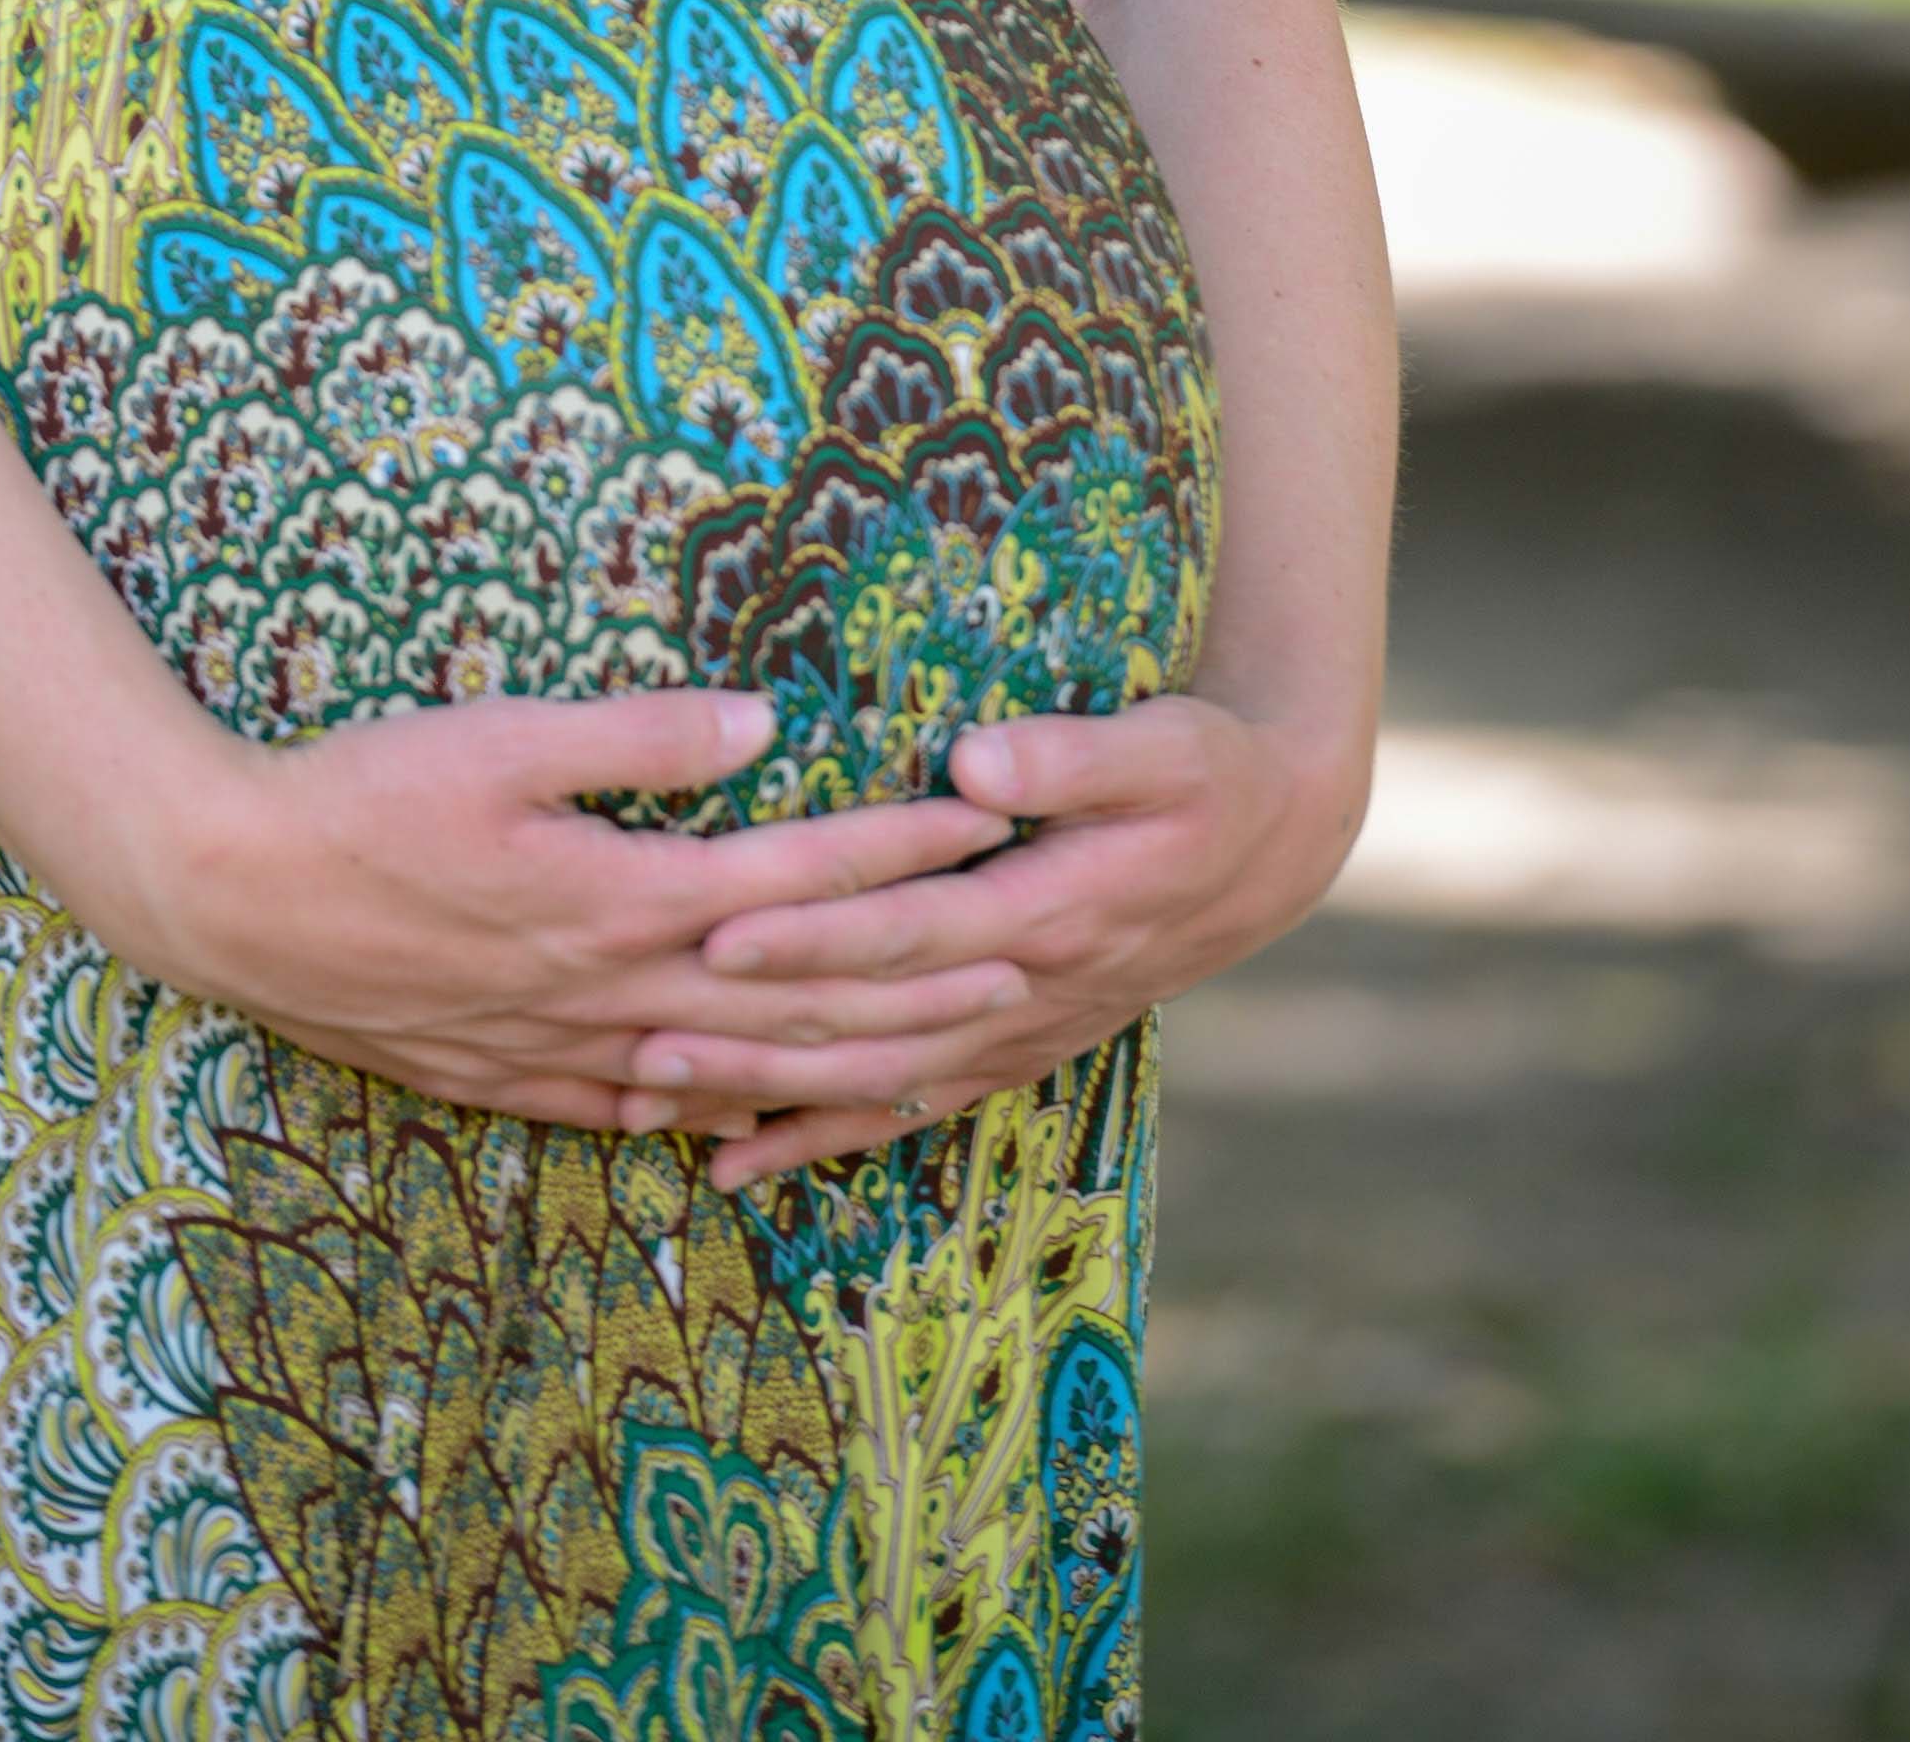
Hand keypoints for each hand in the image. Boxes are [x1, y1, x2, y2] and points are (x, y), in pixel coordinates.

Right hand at [145, 684, 1020, 1132]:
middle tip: (1030, 956)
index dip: (900, 850)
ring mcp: (566, 1049)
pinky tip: (772, 1119)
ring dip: (854, 1062)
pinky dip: (732, 1118)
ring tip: (946, 1052)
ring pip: (743, 1073)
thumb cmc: (361, 795)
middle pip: (801, 996)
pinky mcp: (516, 1078)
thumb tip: (764, 723)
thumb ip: (640, 735)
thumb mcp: (500, 736)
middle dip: (925, 977)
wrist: (231, 900)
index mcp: (622, 895)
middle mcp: (615, 989)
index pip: (799, 880)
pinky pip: (653, 1116)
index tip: (988, 822)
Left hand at [614, 693, 1374, 1190]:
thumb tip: (976, 759)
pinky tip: (732, 1164)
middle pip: (871, 1021)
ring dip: (764, 1095)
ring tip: (652, 1096)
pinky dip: (818, 1140)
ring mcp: (1015, 1033)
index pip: (912, 929)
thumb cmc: (1206, 775)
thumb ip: (1072, 757)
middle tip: (641, 1034)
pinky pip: (904, 1108)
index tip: (721, 933)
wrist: (1269, 849)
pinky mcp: (1008, 1051)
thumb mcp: (1164, 746)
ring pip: (873, 1081)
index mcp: (1051, 908)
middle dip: (755, 1034)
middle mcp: (1025, 989)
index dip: (818, 935)